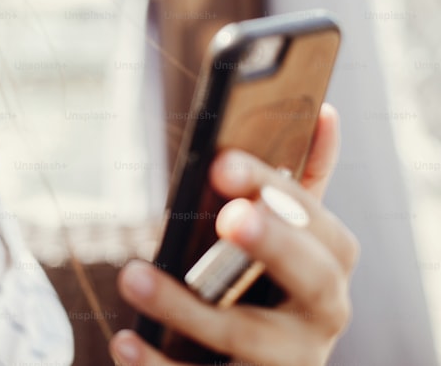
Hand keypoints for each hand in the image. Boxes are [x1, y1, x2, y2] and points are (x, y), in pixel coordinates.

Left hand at [111, 103, 359, 364]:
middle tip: (228, 216)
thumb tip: (323, 112)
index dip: (275, 191)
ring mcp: (286, 360)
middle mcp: (321, 314)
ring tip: (132, 275)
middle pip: (309, 278)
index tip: (225, 163)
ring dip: (184, 306)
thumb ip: (299, 184)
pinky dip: (157, 363)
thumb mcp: (291, 239)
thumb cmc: (271, 287)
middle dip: (271, 244)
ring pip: (243, 338)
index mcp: (330, 264)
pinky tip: (123, 341)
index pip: (317, 222)